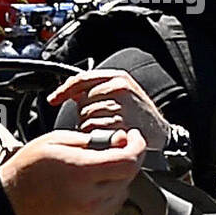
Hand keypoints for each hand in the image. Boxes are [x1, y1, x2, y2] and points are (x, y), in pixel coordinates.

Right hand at [0, 129, 145, 214]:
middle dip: (124, 159)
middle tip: (111, 150)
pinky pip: (111, 208)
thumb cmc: (26, 171)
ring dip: (117, 178)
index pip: (129, 161)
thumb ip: (93, 140)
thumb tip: (120, 140)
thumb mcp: (57, 141)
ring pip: (123, 193)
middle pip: (128, 176)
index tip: (133, 138)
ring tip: (94, 170)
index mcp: (82, 172)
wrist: (9, 204)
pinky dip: (108, 195)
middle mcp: (89, 198)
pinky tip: (90, 186)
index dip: (137, 146)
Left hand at [47, 69, 171, 149]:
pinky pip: (93, 131)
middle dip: (85, 113)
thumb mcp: (122, 93)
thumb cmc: (138, 115)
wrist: (161, 135)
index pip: (82, 79)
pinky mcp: (120, 125)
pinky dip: (95, 137)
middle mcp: (120, 88)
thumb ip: (98, 88)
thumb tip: (69, 92)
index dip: (64, 90)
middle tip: (102, 120)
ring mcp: (121, 106)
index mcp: (118, 77)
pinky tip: (108, 136)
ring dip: (89, 127)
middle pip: (82, 102)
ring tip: (107, 128)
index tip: (54, 99)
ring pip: (85, 117)